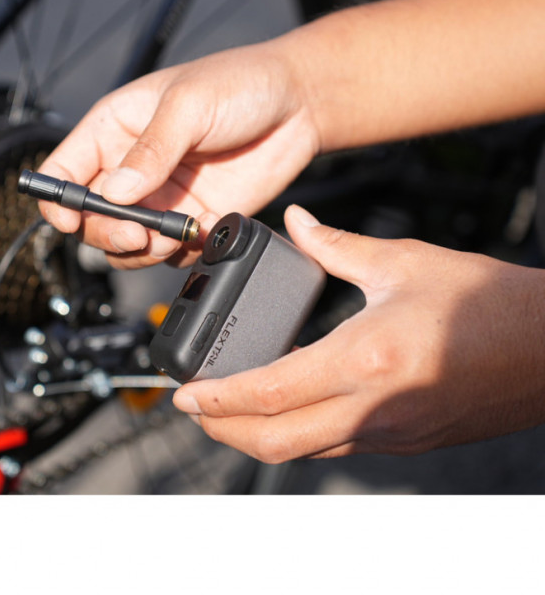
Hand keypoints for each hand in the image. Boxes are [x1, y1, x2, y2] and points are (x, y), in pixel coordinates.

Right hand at [37, 40, 318, 267]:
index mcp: (114, 129)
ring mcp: (161, 197)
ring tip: (172, 236)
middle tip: (138, 233)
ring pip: (127, 244)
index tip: (69, 219)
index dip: (58, 200)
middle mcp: (130, 168)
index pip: (64, 170)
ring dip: (142, 250)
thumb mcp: (189, 105)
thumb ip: (152, 150)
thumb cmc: (239, 83)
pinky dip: (180, 253)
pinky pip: (171, 252)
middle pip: (91, 218)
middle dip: (108, 233)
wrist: (299, 104)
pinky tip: (202, 230)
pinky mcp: (192, 219)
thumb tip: (115, 193)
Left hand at [172, 205, 544, 461]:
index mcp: (365, 360)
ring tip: (228, 407)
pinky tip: (287, 405)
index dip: (219, 398)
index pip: (270, 392)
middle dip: (223, 429)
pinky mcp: (404, 440)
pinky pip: (334, 445)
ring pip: (302, 451)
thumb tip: (298, 222)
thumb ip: (337, 245)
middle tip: (193, 406)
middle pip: (274, 441)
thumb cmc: (487, 304)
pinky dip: (296, 432)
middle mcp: (372, 409)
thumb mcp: (403, 263)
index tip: (186, 392)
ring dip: (255, 435)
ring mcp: (389, 433)